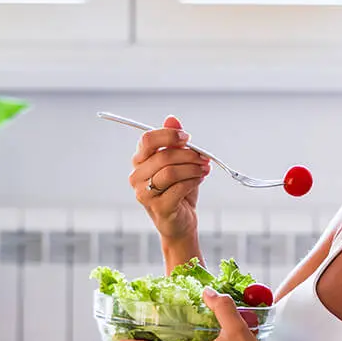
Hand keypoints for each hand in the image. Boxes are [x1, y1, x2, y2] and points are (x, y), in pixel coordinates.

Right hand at [128, 115, 210, 240]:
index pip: (147, 140)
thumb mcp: (178, 162)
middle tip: (204, 157)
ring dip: (193, 168)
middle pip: (163, 156)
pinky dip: (193, 181)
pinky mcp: (158, 208)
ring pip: (171, 172)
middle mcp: (137, 177)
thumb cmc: (178, 190)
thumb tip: (172, 119)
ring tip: (204, 169)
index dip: (168, 135)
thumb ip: (174, 142)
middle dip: (188, 154)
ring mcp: (145, 194)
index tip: (187, 137)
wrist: (181, 222)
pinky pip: (178, 188)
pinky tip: (199, 179)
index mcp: (139, 161)